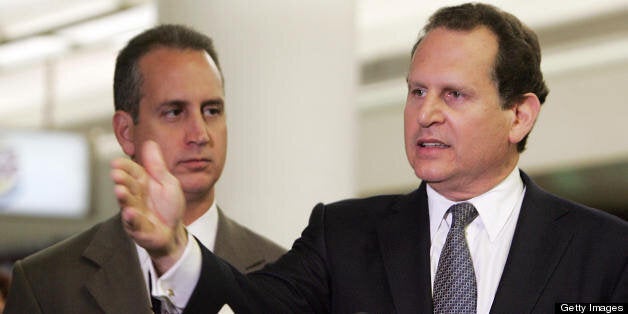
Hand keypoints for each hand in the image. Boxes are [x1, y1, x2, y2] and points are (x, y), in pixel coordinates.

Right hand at [110, 140, 186, 274]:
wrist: (174, 230)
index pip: (131, 171)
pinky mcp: (138, 229)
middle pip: (126, 185)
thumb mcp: (167, 181)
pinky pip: (134, 223)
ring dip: (123, 197)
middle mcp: (135, 196)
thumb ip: (157, 165)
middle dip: (121, 180)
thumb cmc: (168, 205)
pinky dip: (132, 219)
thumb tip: (150, 142)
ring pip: (127, 203)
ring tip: (120, 191)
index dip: (125, 167)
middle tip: (116, 174)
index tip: (116, 162)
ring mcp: (134, 212)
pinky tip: (130, 212)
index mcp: (142, 182)